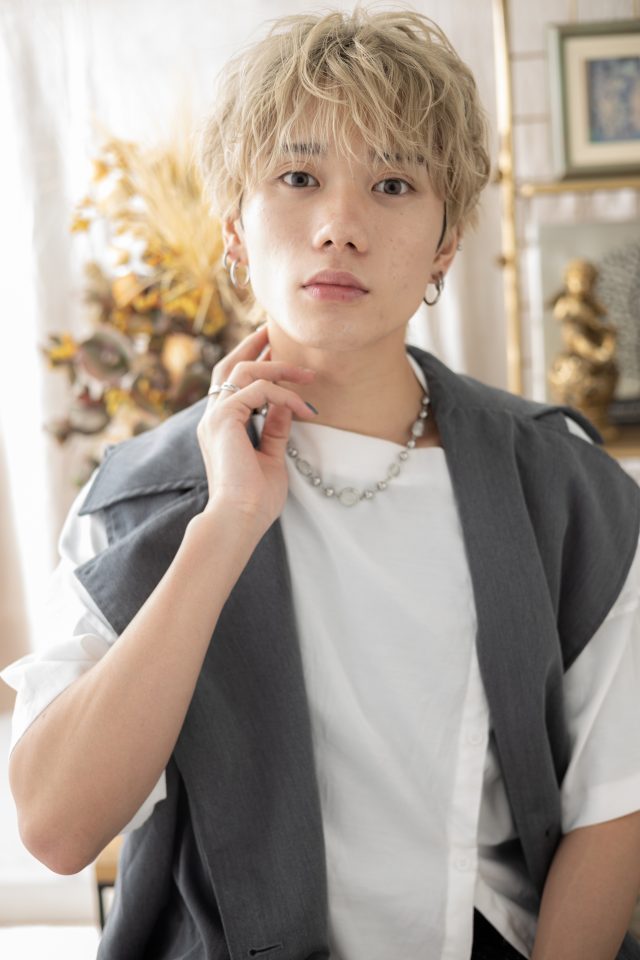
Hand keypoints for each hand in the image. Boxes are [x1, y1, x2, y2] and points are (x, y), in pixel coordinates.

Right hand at [197, 324, 316, 531]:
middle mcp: (212, 418)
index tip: (275, 350)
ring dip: (280, 367)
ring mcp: (215, 417)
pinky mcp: (224, 420)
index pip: (231, 383)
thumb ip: (275, 429)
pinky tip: (304, 407)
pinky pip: (257, 391)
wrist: (239, 519)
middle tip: (274, 330)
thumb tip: (286, 404)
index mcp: (220, 427)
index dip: (252, 362)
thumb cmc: (255, 499)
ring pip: (245, 371)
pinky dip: (283, 395)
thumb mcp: (271, 457)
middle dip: (253, 345)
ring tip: (308, 374)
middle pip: (229, 366)